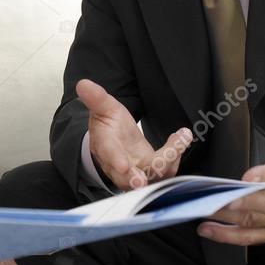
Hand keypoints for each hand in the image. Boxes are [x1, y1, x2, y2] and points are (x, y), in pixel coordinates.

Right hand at [78, 79, 192, 189]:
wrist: (116, 139)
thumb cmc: (108, 124)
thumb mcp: (104, 108)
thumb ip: (96, 98)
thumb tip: (83, 84)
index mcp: (105, 147)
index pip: (109, 155)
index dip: (116, 161)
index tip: (124, 166)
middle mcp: (120, 165)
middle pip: (128, 178)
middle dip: (137, 179)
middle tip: (144, 180)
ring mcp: (138, 171)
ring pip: (153, 176)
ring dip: (169, 161)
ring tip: (180, 139)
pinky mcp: (153, 171)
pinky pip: (167, 169)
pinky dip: (177, 155)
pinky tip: (182, 137)